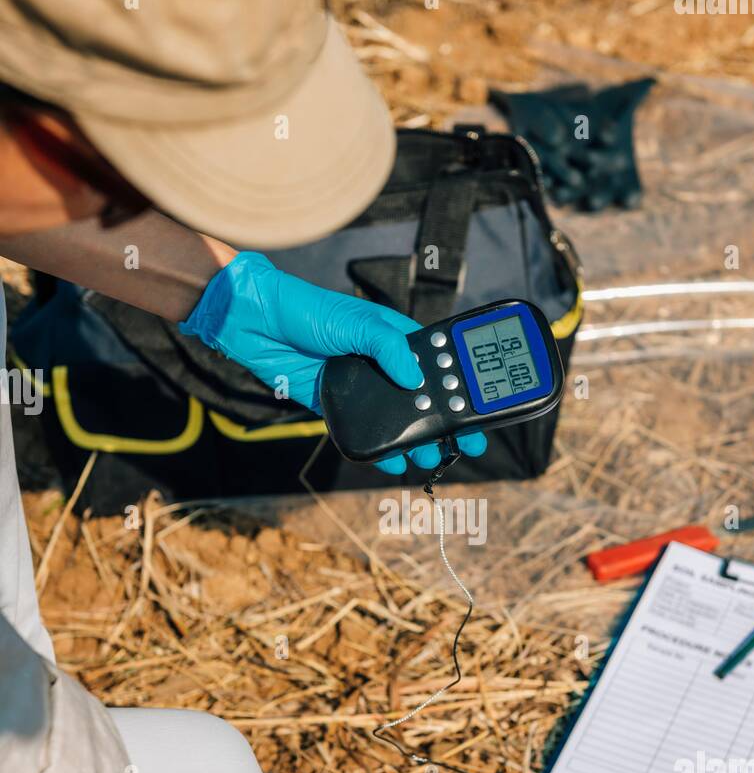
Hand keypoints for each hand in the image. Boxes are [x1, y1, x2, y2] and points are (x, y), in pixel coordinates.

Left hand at [180, 251, 485, 473]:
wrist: (254, 323)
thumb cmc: (306, 310)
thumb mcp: (355, 321)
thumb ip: (388, 347)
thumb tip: (415, 378)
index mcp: (394, 338)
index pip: (437, 363)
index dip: (460, 386)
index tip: (480, 409)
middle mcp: (382, 364)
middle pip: (422, 397)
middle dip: (445, 421)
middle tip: (465, 444)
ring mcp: (360, 386)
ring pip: (397, 418)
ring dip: (415, 439)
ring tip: (430, 458)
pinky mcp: (336, 405)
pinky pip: (365, 430)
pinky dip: (380, 448)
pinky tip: (393, 461)